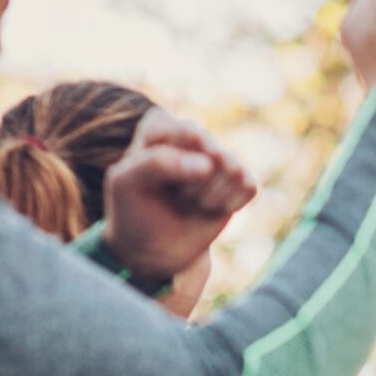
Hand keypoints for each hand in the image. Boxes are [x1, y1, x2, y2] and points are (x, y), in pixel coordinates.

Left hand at [101, 108, 256, 282]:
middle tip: (174, 194)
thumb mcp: (126, 183)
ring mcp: (218, 158)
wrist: (153, 250)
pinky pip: (249, 186)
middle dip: (193, 183)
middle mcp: (192, 135)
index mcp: (159, 125)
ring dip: (210, 196)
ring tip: (190, 201)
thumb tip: (209, 165)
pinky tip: (209, 208)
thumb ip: (157, 162)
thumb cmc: (135, 210)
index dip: (172, 165)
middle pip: (213, 152)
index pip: (186, 133)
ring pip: (234, 169)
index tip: (151, 179)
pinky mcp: (239, 181)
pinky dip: (229, 205)